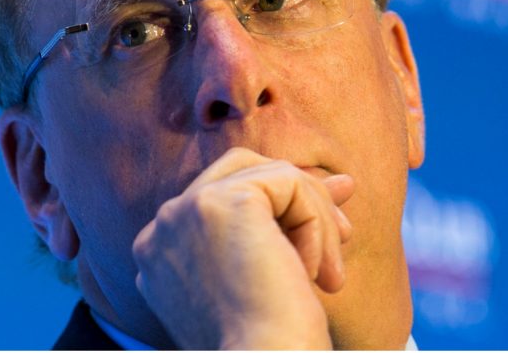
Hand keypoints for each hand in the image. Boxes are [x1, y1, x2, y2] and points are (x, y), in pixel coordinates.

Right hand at [132, 147, 355, 349]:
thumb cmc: (272, 342)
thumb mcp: (269, 276)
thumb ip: (288, 225)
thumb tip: (343, 182)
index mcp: (161, 252)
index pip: (222, 199)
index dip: (281, 209)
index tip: (332, 231)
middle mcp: (162, 227)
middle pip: (242, 172)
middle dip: (301, 197)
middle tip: (346, 234)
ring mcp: (185, 211)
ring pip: (270, 175)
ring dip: (314, 216)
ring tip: (330, 272)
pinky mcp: (222, 202)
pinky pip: (289, 182)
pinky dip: (317, 222)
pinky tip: (316, 273)